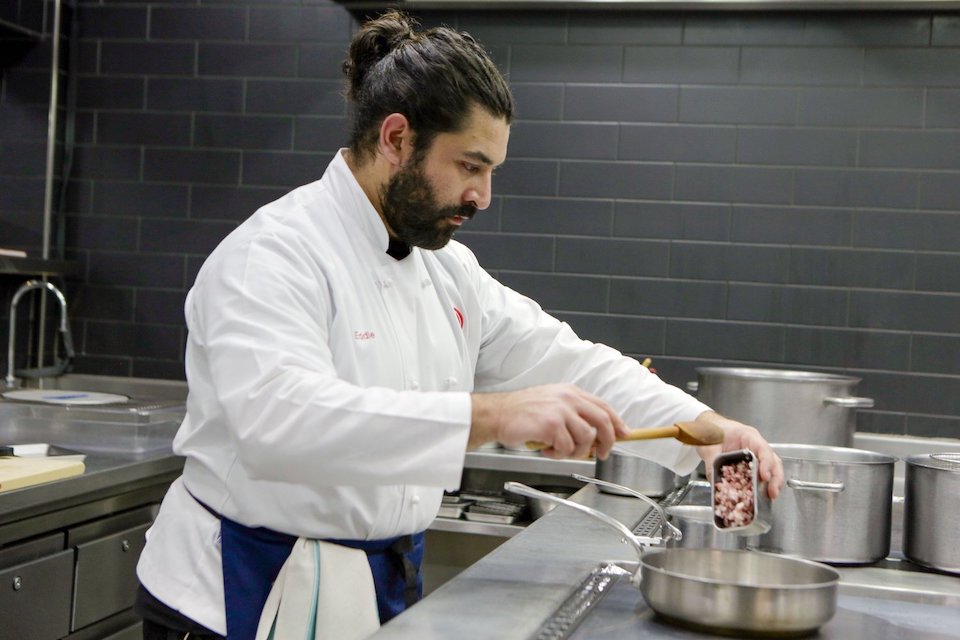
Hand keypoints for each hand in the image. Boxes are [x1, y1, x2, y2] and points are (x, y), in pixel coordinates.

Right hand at [470, 383, 629, 460]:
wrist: (497, 414)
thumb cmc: (521, 413)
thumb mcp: (552, 404)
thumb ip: (574, 414)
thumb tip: (597, 432)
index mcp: (570, 392)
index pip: (603, 407)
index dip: (617, 422)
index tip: (624, 434)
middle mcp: (568, 398)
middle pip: (602, 422)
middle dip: (606, 442)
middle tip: (600, 454)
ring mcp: (560, 411)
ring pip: (585, 439)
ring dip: (574, 451)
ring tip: (558, 450)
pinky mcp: (551, 424)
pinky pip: (566, 447)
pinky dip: (557, 454)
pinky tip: (545, 449)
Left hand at [694, 411, 783, 499]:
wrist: (709, 429)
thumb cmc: (713, 431)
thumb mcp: (709, 445)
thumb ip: (712, 461)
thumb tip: (714, 480)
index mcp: (748, 436)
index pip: (763, 448)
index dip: (767, 463)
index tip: (765, 477)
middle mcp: (755, 445)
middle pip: (773, 460)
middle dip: (775, 477)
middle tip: (772, 492)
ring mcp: (755, 454)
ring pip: (771, 468)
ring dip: (773, 482)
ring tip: (770, 496)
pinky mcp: (751, 464)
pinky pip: (761, 474)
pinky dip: (763, 484)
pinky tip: (762, 494)